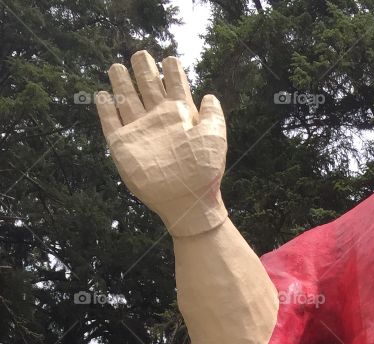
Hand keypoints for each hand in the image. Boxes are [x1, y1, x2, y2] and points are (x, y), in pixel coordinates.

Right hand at [96, 50, 227, 237]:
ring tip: (117, 66)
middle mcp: (159, 120)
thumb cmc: (203, 172)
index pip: (175, 86)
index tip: (170, 58)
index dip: (172, 72)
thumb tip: (210, 96)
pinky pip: (111, 123)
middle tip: (140, 54)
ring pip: (127, 100)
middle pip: (148, 87)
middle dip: (144, 70)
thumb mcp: (214, 139)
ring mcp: (140, 131)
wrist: (186, 202)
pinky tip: (102, 95)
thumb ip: (213, 116)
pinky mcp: (123, 146)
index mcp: (181, 116)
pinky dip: (106, 109)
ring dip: (122, 83)